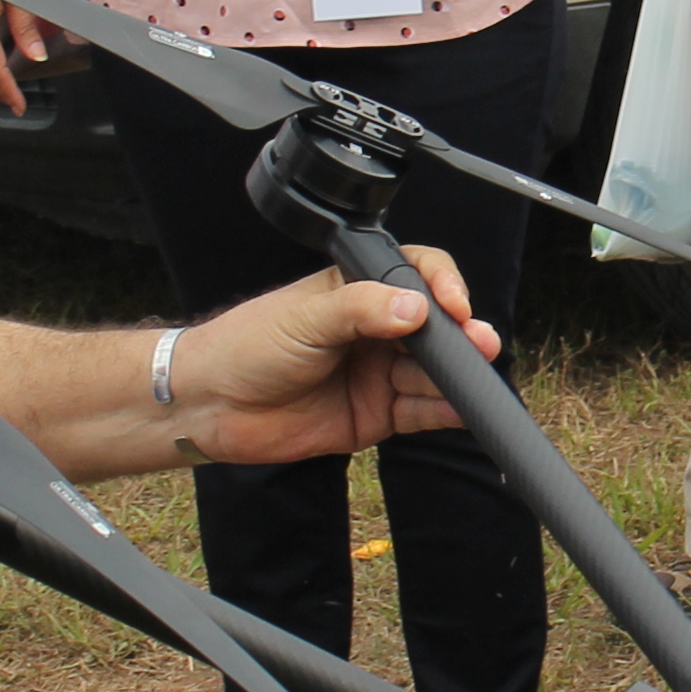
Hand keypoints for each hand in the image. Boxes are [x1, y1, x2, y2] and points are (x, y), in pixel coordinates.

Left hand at [171, 250, 498, 460]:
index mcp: (357, 291)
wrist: (211, 405)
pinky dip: (444, 412)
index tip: (453, 305)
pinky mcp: (376, 416)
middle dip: (461, 337)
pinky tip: (460, 409)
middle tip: (479, 344)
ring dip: (456, 377)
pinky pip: (421, 413)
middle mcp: (374, 330)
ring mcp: (377, 374)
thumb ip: (360, 309)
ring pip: (432, 374)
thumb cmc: (245, 346)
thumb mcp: (304, 317)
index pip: (416, 275)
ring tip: (472, 381)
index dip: (443, 285)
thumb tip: (415, 307)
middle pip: (435, 329)